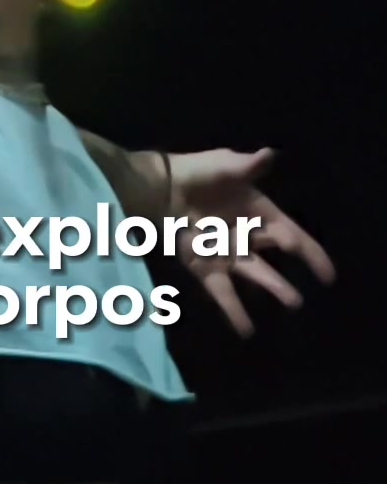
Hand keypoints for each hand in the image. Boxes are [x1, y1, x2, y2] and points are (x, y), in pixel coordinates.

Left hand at [168, 147, 335, 337]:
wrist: (158, 189)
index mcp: (257, 211)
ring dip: (273, 288)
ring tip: (294, 302)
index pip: (290, 233)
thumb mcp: (223, 166)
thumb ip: (247, 166)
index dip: (309, 251)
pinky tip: (247, 329)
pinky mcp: (205, 266)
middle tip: (307, 294)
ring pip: (255, 275)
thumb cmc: (194, 173)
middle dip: (292, 272)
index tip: (325, 272)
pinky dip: (233, 310)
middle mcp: (246, 235)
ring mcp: (226, 253)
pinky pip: (222, 291)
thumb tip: (271, 153)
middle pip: (275, 256)